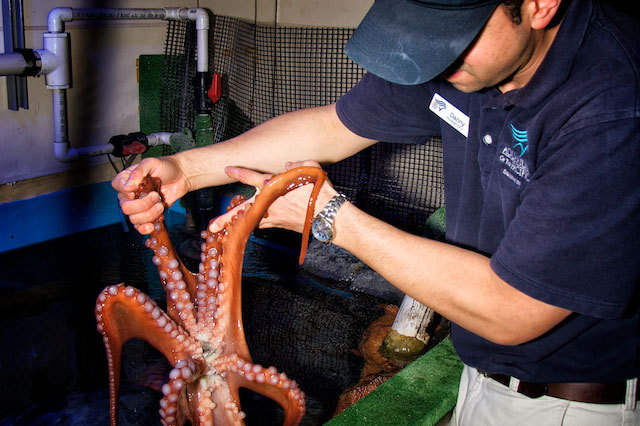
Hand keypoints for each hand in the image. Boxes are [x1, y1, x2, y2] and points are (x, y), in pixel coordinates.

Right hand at [112, 156, 189, 233]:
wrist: (181, 176)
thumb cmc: (165, 167)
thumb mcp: (151, 163)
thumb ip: (138, 173)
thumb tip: (127, 187)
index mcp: (126, 180)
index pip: (117, 187)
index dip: (127, 191)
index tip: (139, 188)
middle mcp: (129, 195)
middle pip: (126, 208)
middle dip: (143, 205)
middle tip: (156, 196)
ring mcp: (138, 206)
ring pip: (134, 219)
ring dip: (149, 214)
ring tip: (160, 205)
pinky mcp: (147, 215)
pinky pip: (140, 227)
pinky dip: (145, 228)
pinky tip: (152, 226)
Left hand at [209, 161, 336, 233]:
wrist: (329, 215)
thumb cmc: (320, 191)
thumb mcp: (311, 168)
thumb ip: (296, 164)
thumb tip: (287, 165)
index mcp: (275, 186)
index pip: (252, 178)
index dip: (239, 173)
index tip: (228, 170)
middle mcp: (271, 203)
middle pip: (244, 210)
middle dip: (226, 217)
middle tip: (212, 226)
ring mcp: (275, 216)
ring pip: (252, 220)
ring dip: (240, 224)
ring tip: (225, 230)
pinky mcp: (281, 224)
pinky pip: (264, 224)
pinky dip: (258, 223)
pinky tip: (252, 225)